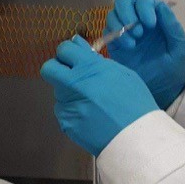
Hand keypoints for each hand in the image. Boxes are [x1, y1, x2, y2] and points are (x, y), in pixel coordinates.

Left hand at [41, 36, 157, 156]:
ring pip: (58, 91)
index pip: (64, 49)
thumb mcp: (122, 74)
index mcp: (89, 68)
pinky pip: (64, 110)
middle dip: (57, 68)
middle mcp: (73, 84)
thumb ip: (97, 60)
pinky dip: (73, 110)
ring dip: (69, 92)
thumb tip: (78, 45)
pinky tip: (90, 116)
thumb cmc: (135, 102)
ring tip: (91, 103)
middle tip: (70, 75)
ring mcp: (67, 105)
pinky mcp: (65, 123)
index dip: (69, 53)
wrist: (135, 138)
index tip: (75, 58)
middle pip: (48, 69)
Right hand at [106, 0, 184, 108]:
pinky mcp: (114, 43)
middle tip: (139, 32)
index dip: (145, 6)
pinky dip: (116, 35)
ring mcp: (124, 30)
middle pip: (124, 1)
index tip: (151, 24)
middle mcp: (137, 19)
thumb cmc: (173, 66)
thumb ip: (173, 26)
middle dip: (128, 11)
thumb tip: (161, 5)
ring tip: (134, 42)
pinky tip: (128, 47)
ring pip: (113, 13)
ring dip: (121, 24)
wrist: (161, 88)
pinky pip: (108, 30)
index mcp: (155, 16)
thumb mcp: (180, 47)